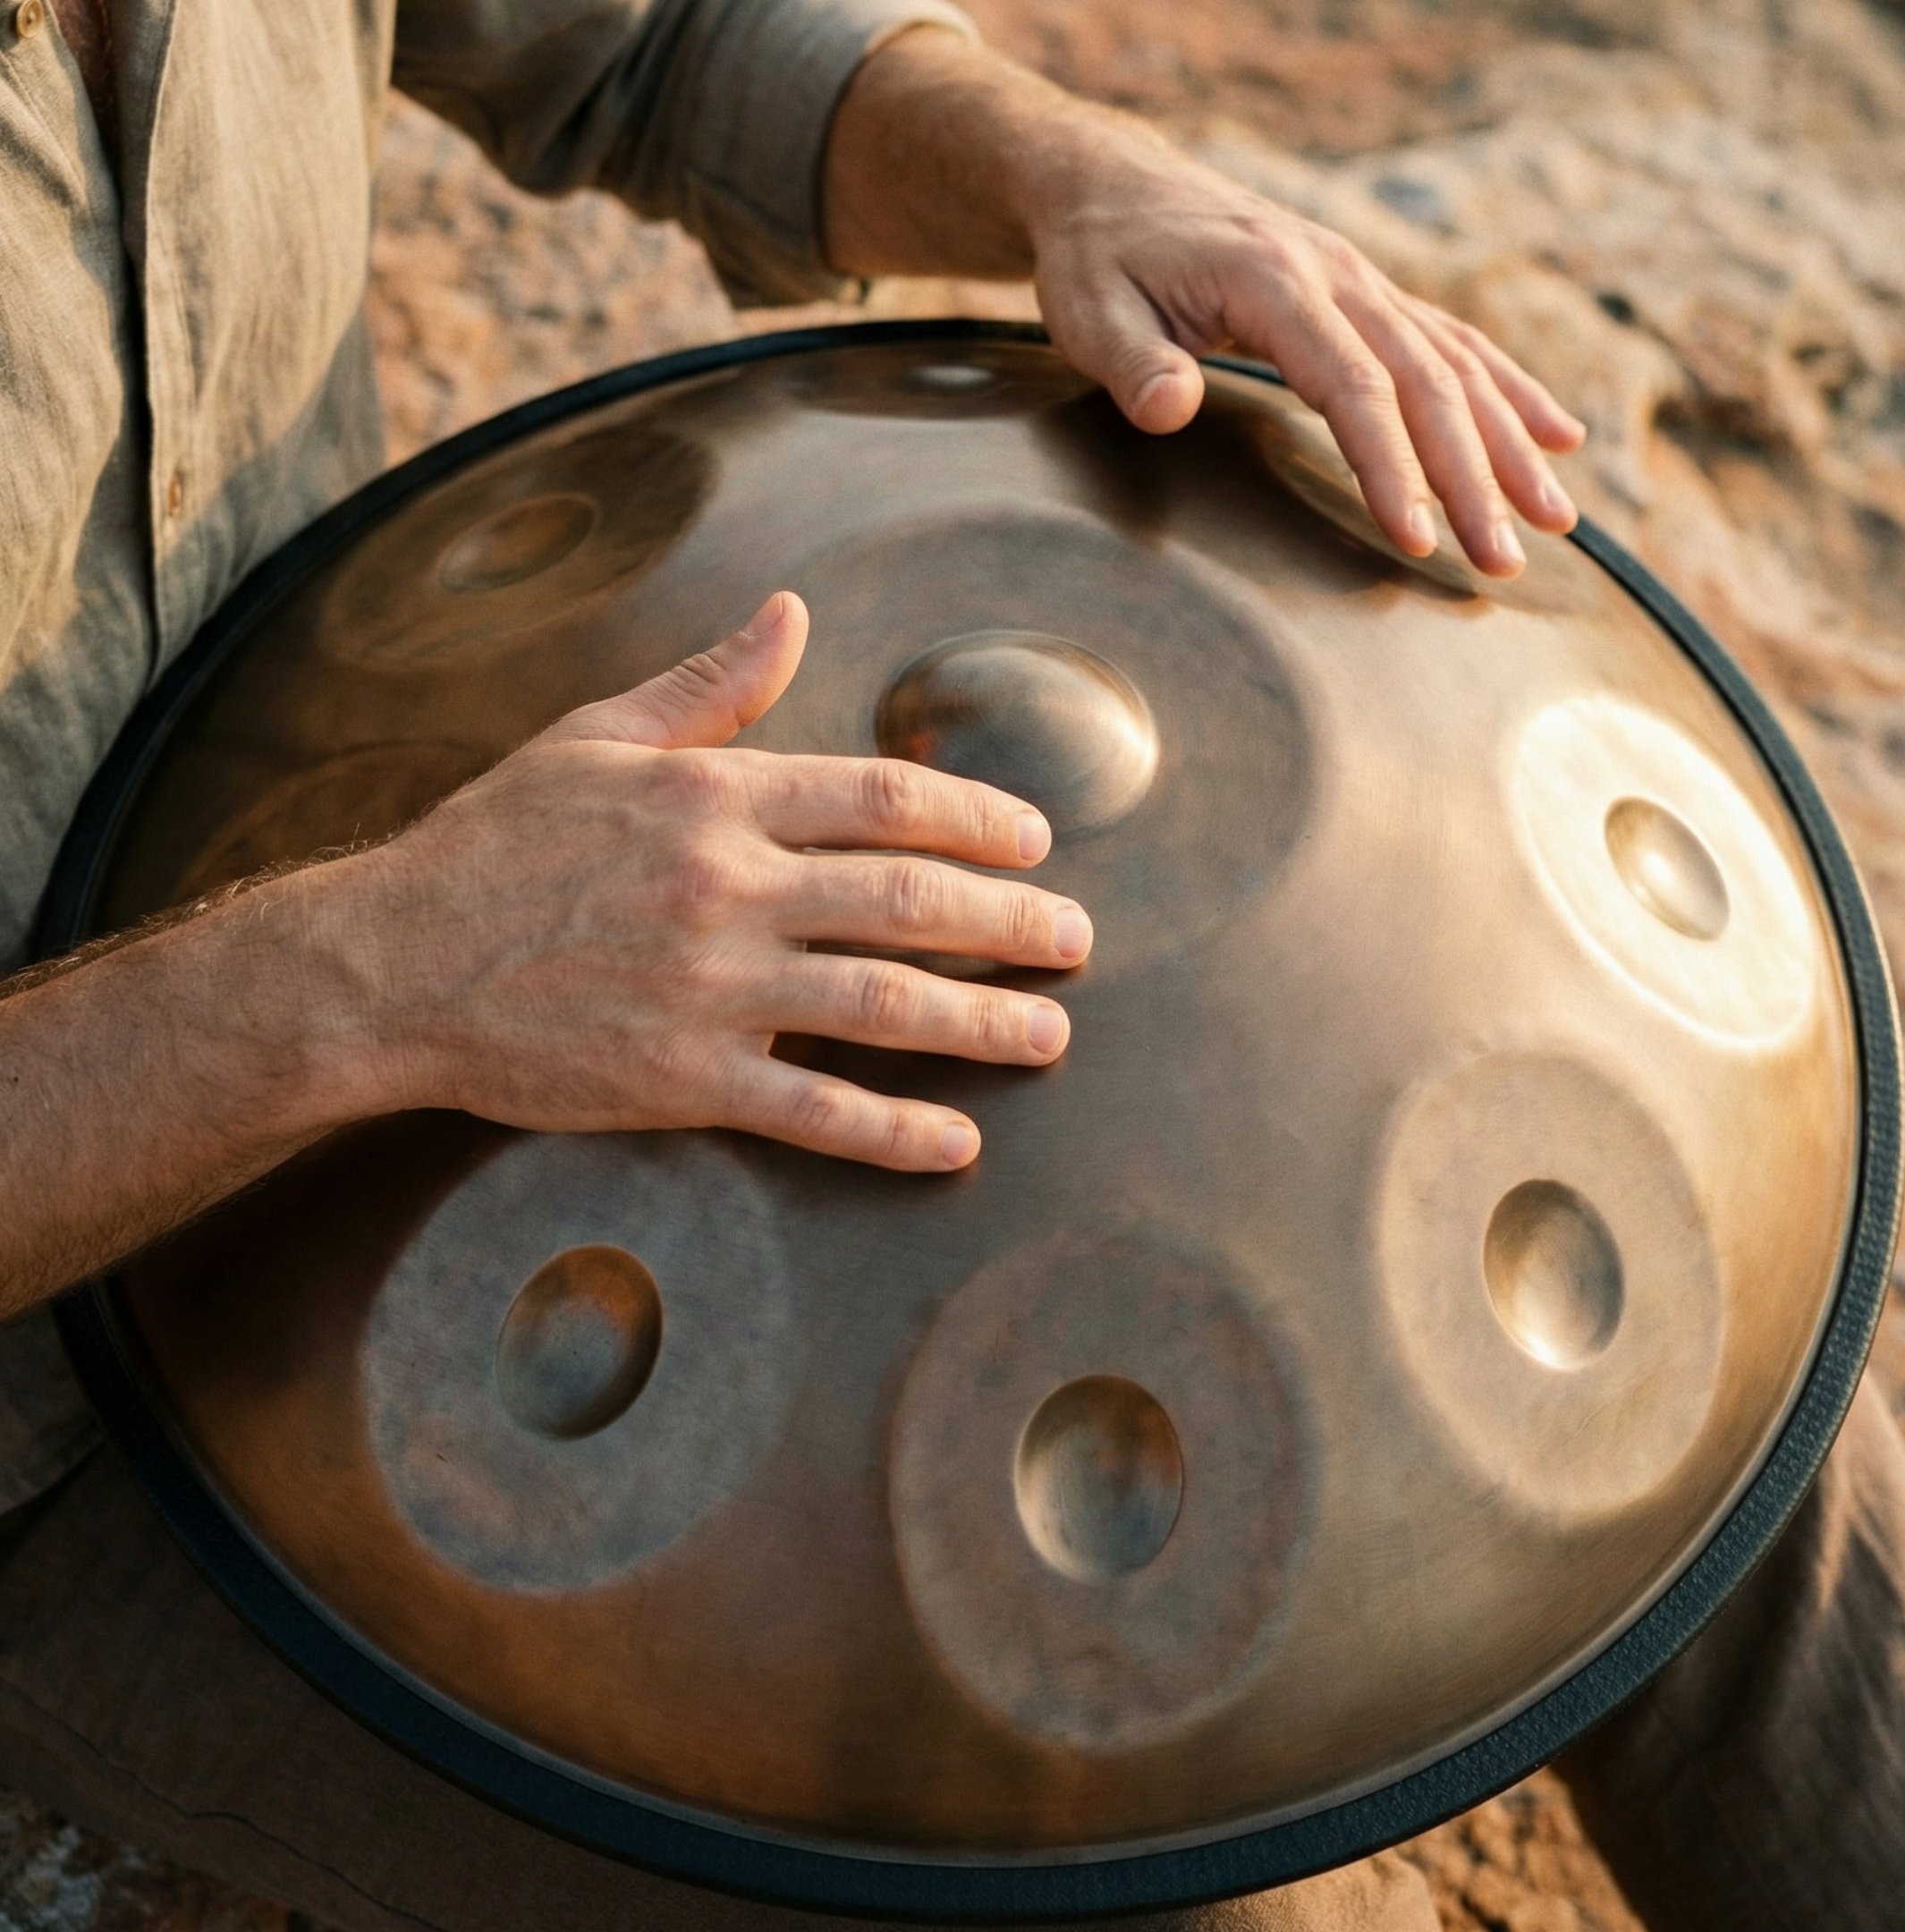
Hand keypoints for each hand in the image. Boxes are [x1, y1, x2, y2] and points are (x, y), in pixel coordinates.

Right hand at [351, 592, 1090, 1170]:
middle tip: (1076, 941)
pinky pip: (813, 1111)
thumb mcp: (596, 735)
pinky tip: (956, 1143)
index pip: (887, 798)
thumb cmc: (493, 843)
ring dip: (983, 1022)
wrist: (389, 962)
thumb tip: (793, 614)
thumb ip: (711, 685)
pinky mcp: (683, 1078)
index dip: (979, 819)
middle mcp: (729, 887)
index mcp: (716, 795)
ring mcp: (711, 988)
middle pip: (910, 901)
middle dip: (1012, 922)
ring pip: (883, 1006)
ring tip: (1049, 1035)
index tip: (1034, 841)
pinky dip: (893, 1131)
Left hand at [1026, 132, 1584, 576]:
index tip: (1416, 538)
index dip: (1390, 465)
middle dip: (1474, 478)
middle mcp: (1339, 275)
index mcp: (1276, 281)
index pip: (1353, 386)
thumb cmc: (1100, 261)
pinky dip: (1510, 391)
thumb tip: (1169, 406)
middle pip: (1427, 384)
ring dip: (1510, 445)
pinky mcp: (1366, 295)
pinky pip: (1454, 343)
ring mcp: (1360, 281)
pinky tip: (1556, 437)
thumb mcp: (1090, 310)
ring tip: (1555, 519)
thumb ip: (1133, 363)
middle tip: (1503, 561)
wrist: (1114, 189)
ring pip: (1457, 364)